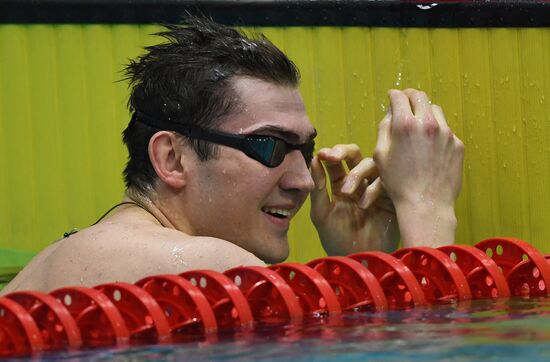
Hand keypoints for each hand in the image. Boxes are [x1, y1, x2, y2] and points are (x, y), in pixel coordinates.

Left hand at [310, 144, 399, 255]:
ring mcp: (376, 188)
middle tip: (333, 156)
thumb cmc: (337, 239)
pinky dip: (374, 188)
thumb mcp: (321, 214)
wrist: (358, 260)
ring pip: (373, 165)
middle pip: (356, 155)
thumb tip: (314, 160)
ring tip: (346, 192)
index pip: (338, 161)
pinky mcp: (392, 198)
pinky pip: (387, 182)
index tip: (322, 154)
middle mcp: (360, 183)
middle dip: (344, 151)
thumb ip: (318, 188)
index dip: (331, 153)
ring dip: (357, 174)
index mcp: (341, 184)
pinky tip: (365, 204)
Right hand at [374, 89, 463, 246]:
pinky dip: (436, 132)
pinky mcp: (457, 145)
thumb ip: (384, 129)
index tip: (392, 96)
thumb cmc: (398, 183)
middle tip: (405, 102)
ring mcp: (446, 133)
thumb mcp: (381, 156)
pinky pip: (446, 131)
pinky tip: (430, 147)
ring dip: (425, 113)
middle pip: (420, 97)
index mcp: (405, 124)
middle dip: (410, 96)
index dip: (393, 95)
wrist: (426, 204)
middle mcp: (428, 124)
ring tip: (418, 125)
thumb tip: (391, 113)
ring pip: (435, 111)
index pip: (399, 97)